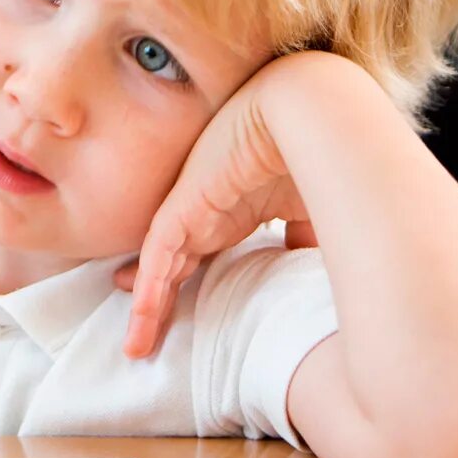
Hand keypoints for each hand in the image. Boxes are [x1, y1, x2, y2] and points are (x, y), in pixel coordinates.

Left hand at [120, 56, 325, 358]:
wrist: (308, 113)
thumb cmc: (321, 153)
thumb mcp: (313, 208)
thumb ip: (303, 238)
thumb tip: (303, 265)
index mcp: (240, 206)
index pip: (207, 248)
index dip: (191, 277)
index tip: (177, 305)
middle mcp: (212, 207)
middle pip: (176, 259)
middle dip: (160, 294)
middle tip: (144, 333)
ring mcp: (194, 207)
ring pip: (160, 265)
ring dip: (148, 306)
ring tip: (136, 344)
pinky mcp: (183, 211)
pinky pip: (156, 259)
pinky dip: (148, 292)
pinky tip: (141, 321)